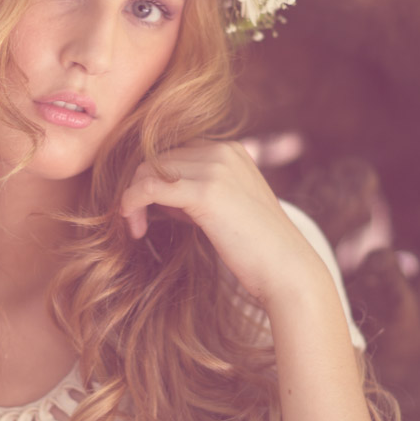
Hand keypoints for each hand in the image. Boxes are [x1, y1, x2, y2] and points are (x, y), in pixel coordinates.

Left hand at [120, 140, 326, 307]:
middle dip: (139, 189)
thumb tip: (153, 194)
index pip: (173, 153)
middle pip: (157, 159)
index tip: (148, 211)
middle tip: (137, 223)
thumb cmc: (256, 248)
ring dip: (133, 199)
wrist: (287, 269)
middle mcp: (222, 151)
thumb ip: (193, 193)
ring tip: (136, 229)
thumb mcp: (225, 208)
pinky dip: (132, 203)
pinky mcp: (206, 192)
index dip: (154, 180)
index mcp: (230, 151)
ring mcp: (215, 168)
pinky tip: (134, 227)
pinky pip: (149, 187)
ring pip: (148, 170)